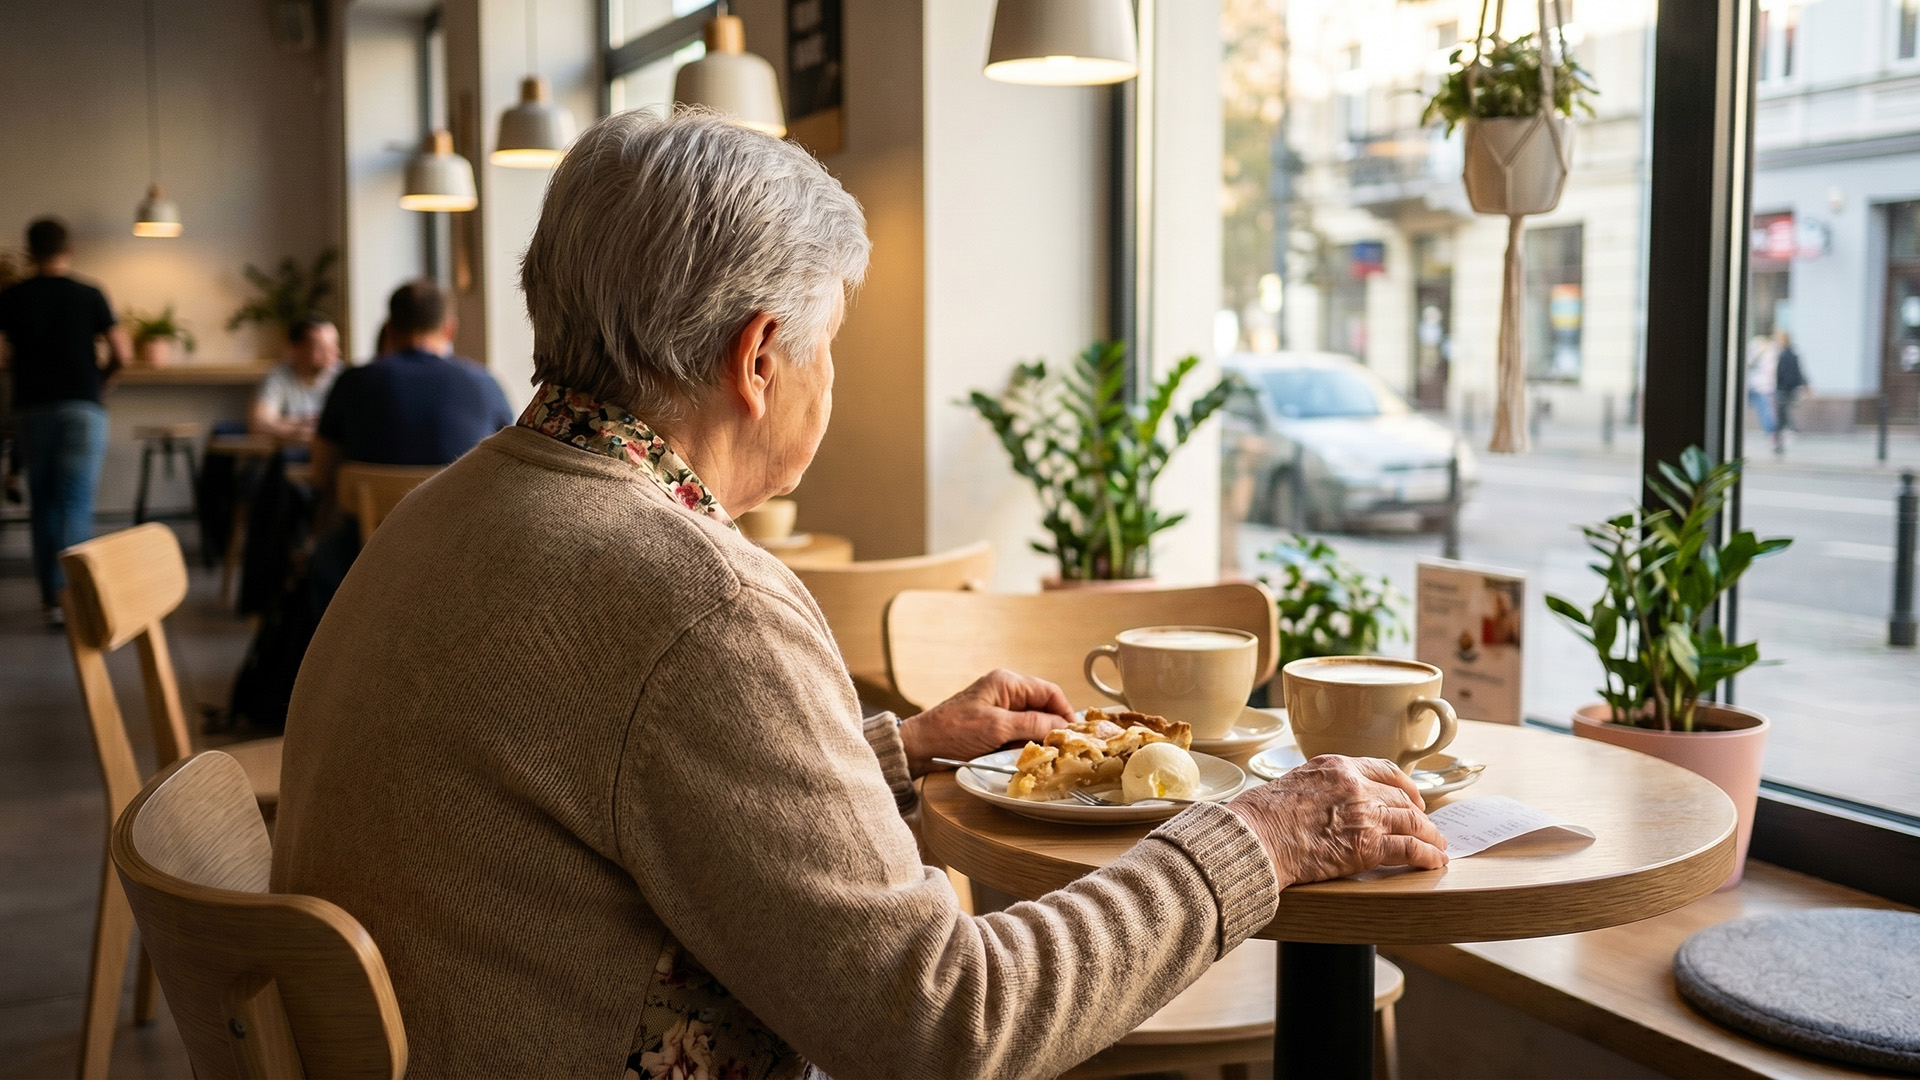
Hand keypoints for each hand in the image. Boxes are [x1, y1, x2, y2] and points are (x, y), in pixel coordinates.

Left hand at [899, 669, 1073, 776]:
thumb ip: (1033, 724)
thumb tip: (1062, 727)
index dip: (1065, 712)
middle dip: (1050, 729)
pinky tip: (1018, 756)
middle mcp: (1005, 692)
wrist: (922, 747)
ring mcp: (999, 709)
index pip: (1050, 692)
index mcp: (1007, 682)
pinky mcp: (992, 726)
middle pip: (1043, 708)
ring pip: (1032, 724)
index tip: (1073, 734)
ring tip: (1034, 755)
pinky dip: (1021, 745)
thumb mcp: (998, 727)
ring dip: (1035, 740)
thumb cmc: (953, 731)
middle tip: (1057, 749)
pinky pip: (1018, 734)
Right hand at [1227, 755, 1447, 886]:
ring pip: (1412, 822)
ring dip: (1430, 836)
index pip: (1383, 769)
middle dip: (1419, 814)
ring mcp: (1365, 814)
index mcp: (1337, 766)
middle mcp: (1356, 785)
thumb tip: (1326, 801)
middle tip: (1427, 827)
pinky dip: (1428, 855)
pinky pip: (1410, 849)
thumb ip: (1320, 786)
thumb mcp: (1293, 782)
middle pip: (1401, 798)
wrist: (1254, 838)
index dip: (1404, 786)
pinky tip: (1435, 862)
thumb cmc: (1260, 816)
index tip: (1412, 797)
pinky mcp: (1368, 846)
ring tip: (1438, 847)